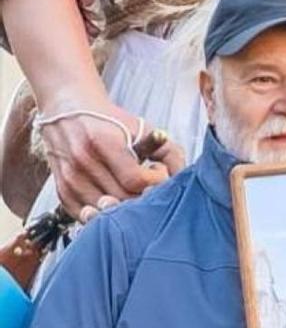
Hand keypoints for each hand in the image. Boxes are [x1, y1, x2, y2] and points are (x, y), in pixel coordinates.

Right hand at [44, 104, 183, 215]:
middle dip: (142, 196)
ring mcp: (70, 179)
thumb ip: (169, 151)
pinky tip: (112, 197)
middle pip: (121, 199)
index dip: (154, 181)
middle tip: (148, 184)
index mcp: (104, 142)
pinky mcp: (62, 191)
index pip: (135, 180)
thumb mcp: (141, 128)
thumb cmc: (109, 120)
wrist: (68, 111)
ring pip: (103, 213)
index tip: (156, 170)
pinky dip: (103, 214)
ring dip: (123, 208)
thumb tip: (182, 178)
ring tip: (130, 190)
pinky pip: (87, 217)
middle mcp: (83, 162)